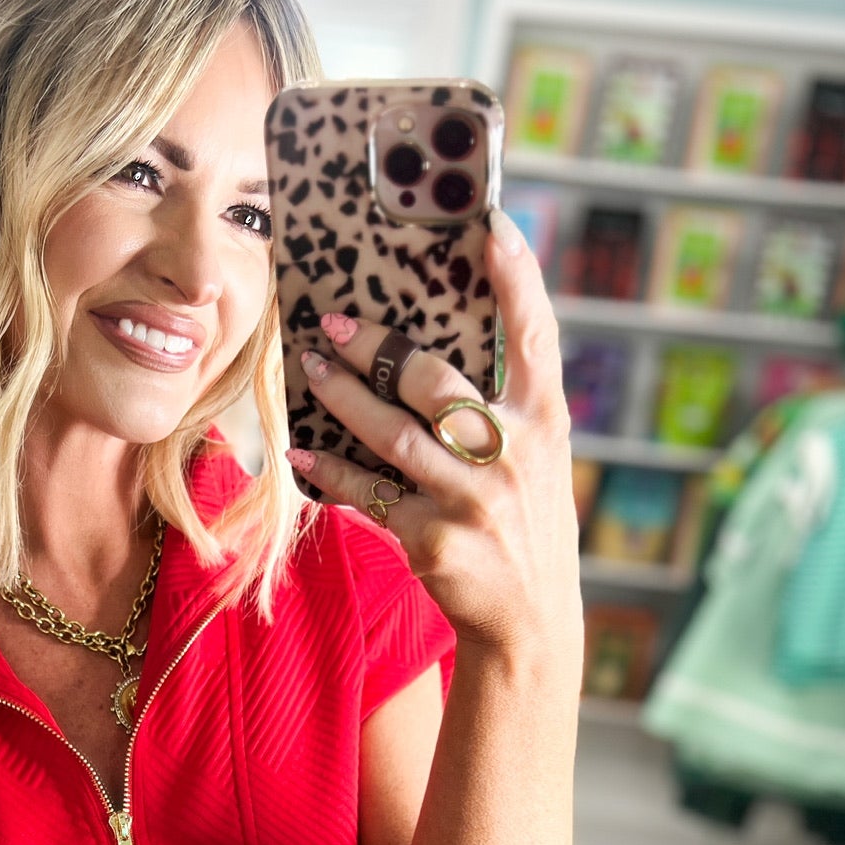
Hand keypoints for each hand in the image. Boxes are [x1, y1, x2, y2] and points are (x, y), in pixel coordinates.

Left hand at [285, 207, 580, 667]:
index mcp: (544, 422)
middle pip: (435, 381)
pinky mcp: (433, 540)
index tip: (490, 223)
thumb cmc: (522, 525)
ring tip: (307, 370)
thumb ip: (502, 408)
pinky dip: (330, 472)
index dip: (516, 275)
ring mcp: (472, 500)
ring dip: (341, 398)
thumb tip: (430, 350)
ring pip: (392, 434)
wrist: (529, 621)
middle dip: (377, 347)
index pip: (535, 334)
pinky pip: (368, 493)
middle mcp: (512, 455)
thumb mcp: (534, 461)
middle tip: (330, 324)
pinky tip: (299, 452)